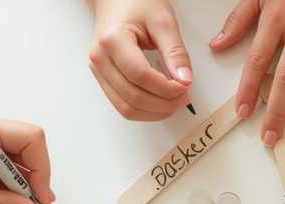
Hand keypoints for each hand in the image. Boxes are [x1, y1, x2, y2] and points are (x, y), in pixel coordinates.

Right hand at [88, 0, 191, 120]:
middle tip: (184, 97)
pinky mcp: (104, 79)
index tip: (185, 87)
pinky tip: (161, 103)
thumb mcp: (162, 21)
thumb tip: (185, 80)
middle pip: (133, 98)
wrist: (117, 0)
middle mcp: (100, 59)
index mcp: (112, 40)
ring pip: (126, 108)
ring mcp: (99, 71)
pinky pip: (123, 105)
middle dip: (163, 104)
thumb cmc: (136, 3)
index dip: (166, 88)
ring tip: (174, 102)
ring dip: (154, 112)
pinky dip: (145, 110)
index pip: (140, 76)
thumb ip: (175, 52)